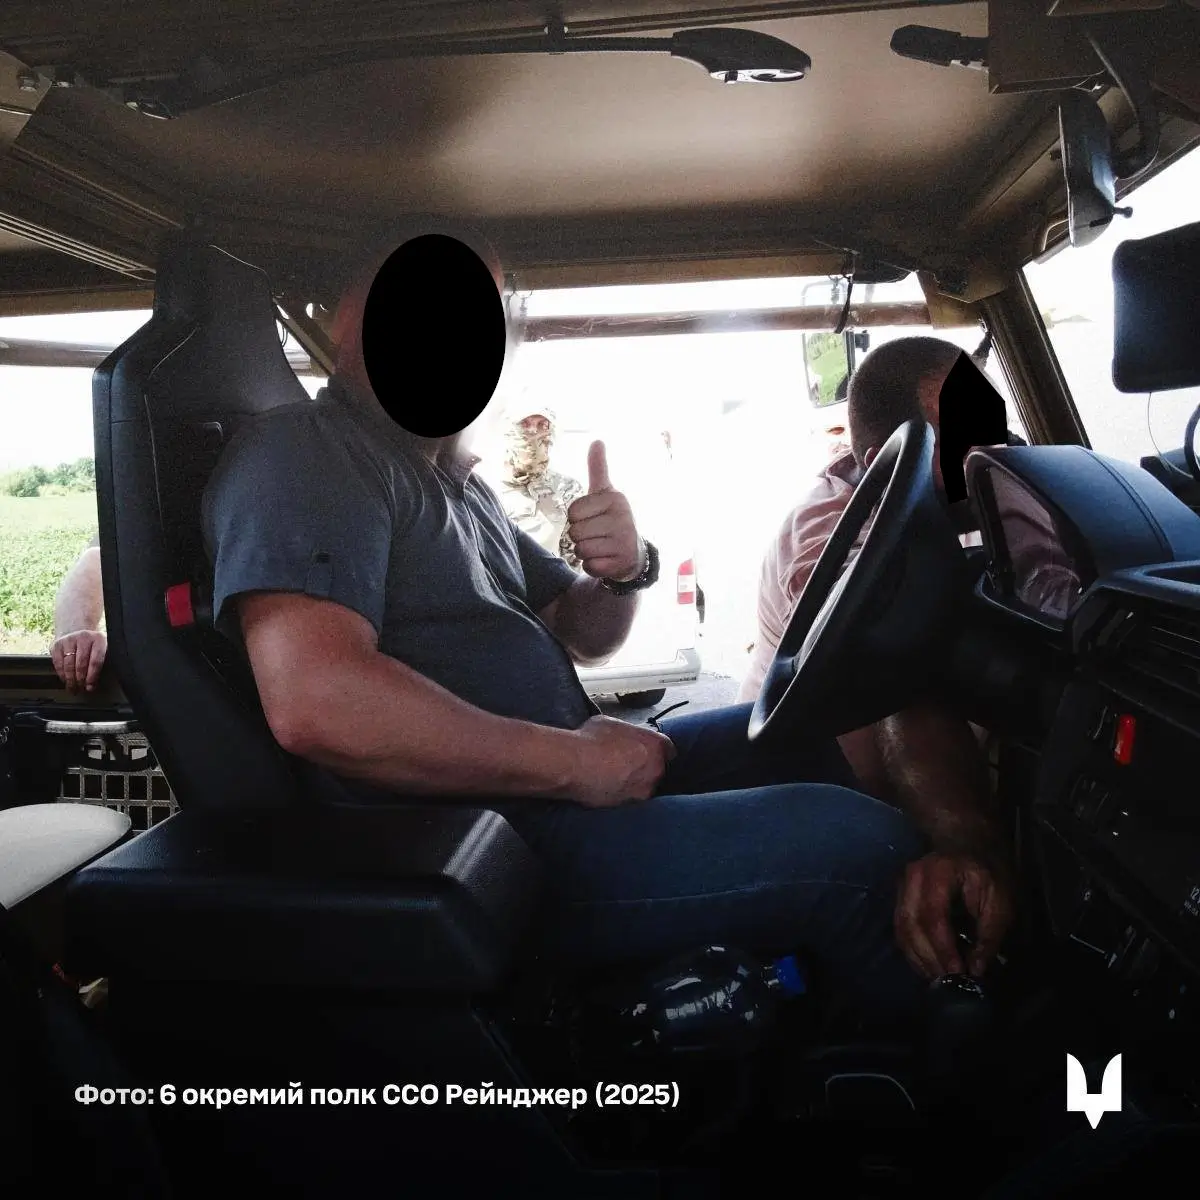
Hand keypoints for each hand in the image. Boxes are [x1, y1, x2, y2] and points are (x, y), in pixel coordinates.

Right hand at [50, 630, 107, 693]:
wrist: (76, 630)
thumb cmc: (92, 645)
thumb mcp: (102, 649)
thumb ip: (99, 664)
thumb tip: (91, 685)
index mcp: (99, 639)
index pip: (95, 661)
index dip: (92, 676)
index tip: (90, 687)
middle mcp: (83, 637)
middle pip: (81, 664)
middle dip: (80, 680)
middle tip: (81, 689)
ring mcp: (69, 640)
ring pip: (68, 665)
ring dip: (70, 679)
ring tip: (73, 688)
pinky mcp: (57, 644)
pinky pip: (58, 663)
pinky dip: (61, 674)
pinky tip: (65, 680)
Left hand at [566, 441, 643, 582]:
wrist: (632, 553)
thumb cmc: (612, 520)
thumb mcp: (605, 494)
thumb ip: (598, 469)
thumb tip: (597, 441)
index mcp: (615, 499)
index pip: (573, 512)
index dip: (577, 519)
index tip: (592, 519)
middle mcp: (623, 518)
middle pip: (575, 533)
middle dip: (580, 537)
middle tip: (596, 536)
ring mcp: (623, 542)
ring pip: (580, 550)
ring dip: (584, 552)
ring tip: (600, 547)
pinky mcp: (620, 563)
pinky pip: (589, 566)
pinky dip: (592, 566)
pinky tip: (604, 560)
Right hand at [569, 715, 675, 806]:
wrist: (574, 764)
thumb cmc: (590, 740)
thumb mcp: (611, 724)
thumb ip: (626, 732)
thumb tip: (621, 736)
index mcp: (655, 744)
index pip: (668, 750)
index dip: (655, 750)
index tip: (646, 751)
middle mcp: (656, 768)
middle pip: (658, 769)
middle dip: (646, 767)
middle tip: (626, 764)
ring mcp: (644, 789)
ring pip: (645, 786)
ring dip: (635, 783)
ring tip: (615, 777)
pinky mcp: (630, 805)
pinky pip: (631, 799)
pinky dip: (623, 795)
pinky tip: (608, 788)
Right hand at [894, 851, 1013, 978]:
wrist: (967, 844)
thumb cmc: (986, 872)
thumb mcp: (999, 901)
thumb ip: (989, 934)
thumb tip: (976, 969)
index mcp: (939, 872)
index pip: (934, 916)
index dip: (943, 947)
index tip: (958, 972)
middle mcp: (912, 877)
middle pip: (911, 924)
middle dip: (929, 957)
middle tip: (948, 981)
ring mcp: (902, 885)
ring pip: (901, 929)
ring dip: (918, 958)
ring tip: (938, 978)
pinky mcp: (899, 897)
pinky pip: (900, 928)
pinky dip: (912, 951)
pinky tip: (928, 966)